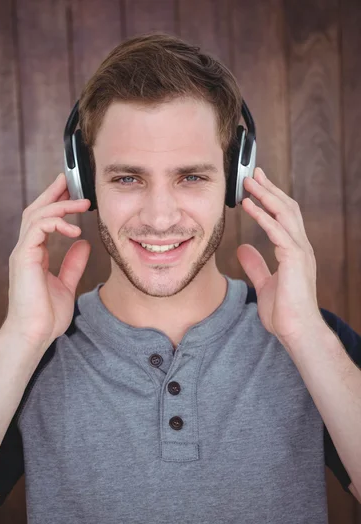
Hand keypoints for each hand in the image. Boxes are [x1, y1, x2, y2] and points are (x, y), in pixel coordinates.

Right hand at [4, 173, 91, 349]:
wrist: (34, 335)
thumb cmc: (46, 316)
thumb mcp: (66, 284)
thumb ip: (73, 263)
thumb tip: (84, 244)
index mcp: (34, 255)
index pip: (42, 220)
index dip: (55, 202)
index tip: (71, 190)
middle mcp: (26, 250)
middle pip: (36, 210)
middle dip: (53, 193)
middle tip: (71, 180)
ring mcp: (23, 253)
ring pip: (36, 215)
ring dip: (59, 205)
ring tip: (82, 203)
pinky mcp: (24, 258)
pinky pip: (37, 229)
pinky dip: (55, 223)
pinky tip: (74, 228)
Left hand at [236, 167, 322, 345]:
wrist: (297, 331)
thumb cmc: (284, 312)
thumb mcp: (264, 283)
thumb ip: (255, 264)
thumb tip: (243, 249)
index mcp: (294, 251)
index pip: (284, 217)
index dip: (271, 199)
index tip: (256, 185)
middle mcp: (300, 247)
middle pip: (286, 208)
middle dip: (269, 189)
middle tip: (252, 172)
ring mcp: (300, 251)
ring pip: (284, 214)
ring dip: (266, 195)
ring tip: (249, 181)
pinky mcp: (294, 259)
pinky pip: (278, 231)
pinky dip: (263, 216)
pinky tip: (250, 205)